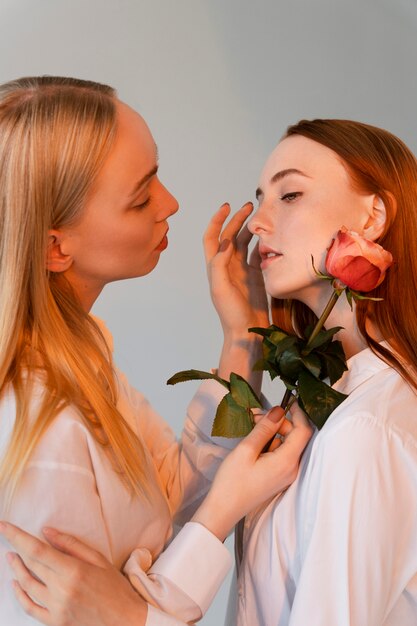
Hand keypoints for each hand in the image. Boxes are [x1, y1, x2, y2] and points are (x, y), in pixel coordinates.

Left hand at [0, 523, 146, 625]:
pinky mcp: (55, 622)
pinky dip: (20, 595)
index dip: (18, 537)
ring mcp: (56, 608)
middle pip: (30, 565)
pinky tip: (16, 584)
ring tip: (11, 558)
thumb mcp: (98, 559)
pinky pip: (30, 607)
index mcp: (73, 570)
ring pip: (26, 585)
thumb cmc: (114, 587)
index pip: (37, 550)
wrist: (124, 620)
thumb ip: (71, 544)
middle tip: (9, 537)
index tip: (5, 526)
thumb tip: (46, 531)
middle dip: (16, 549)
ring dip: (15, 569)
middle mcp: (61, 589)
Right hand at [192, 402, 312, 540]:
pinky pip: (282, 454)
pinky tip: (255, 443)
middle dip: (280, 422)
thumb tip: (279, 410)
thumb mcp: (246, 450)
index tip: (288, 401)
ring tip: (253, 430)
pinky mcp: (279, 477)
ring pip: (287, 444)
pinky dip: (271, 444)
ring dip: (273, 433)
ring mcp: (286, 475)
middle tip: (257, 417)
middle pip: (295, 437)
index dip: (298, 414)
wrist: (223, 509)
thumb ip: (265, 429)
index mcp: (287, 462)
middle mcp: (292, 469)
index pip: (303, 431)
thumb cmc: (232, 482)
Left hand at [203, 202, 268, 337]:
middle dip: (238, 219)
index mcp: (215, 267)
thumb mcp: (220, 289)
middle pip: (230, 236)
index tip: (227, 206)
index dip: (217, 220)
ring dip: (251, 229)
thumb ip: (219, 265)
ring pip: (245, 243)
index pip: (212, 237)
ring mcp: (242, 270)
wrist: (246, 331)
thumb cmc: (230, 313)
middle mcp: (227, 266)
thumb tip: (224, 242)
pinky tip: (270, 237)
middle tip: (250, 206)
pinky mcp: (255, 276)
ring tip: (262, 218)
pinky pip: (258, 255)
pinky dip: (263, 244)